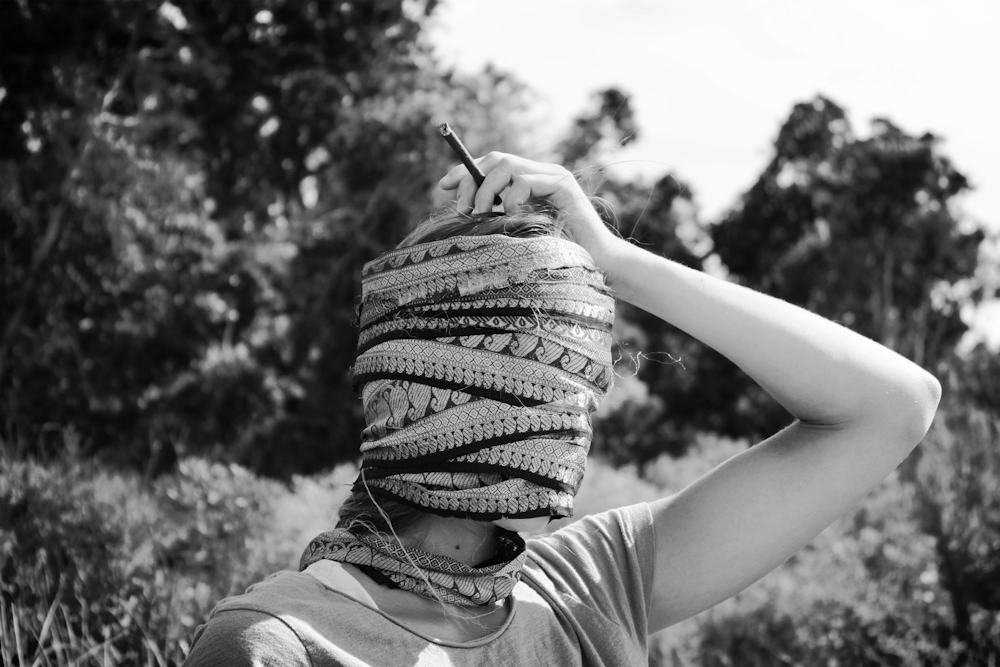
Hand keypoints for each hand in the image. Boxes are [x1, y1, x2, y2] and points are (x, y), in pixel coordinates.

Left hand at [437, 152, 622, 273]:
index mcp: (527, 182)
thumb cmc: (557, 256)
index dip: (464, 171)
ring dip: (486, 189)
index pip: (490, 165)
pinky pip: (525, 179)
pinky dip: (511, 196)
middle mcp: (540, 173)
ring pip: (506, 164)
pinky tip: (511, 215)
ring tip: (482, 214)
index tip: (443, 186)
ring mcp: (553, 176)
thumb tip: (464, 215)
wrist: (597, 264)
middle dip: (470, 180)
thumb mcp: (517, 234)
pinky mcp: (563, 186)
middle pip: (494, 159)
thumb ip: (498, 219)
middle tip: (462, 209)